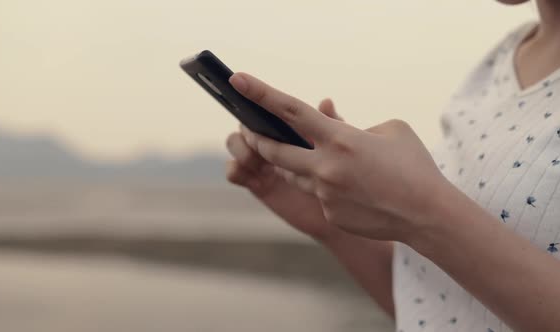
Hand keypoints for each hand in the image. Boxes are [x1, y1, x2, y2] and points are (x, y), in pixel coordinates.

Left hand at [229, 72, 448, 241]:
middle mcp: (325, 167)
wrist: (427, 215)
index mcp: (340, 139)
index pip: (290, 111)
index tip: (239, 81)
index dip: (261, 94)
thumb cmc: (413, 166)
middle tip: (250, 130)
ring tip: (322, 160)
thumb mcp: (389, 131)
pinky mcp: (329, 215)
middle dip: (258, 139)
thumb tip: (328, 124)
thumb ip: (350, 125)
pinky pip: (319, 195)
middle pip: (274, 150)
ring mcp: (325, 194)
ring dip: (297, 164)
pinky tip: (355, 190)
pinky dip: (329, 188)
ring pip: (295, 174)